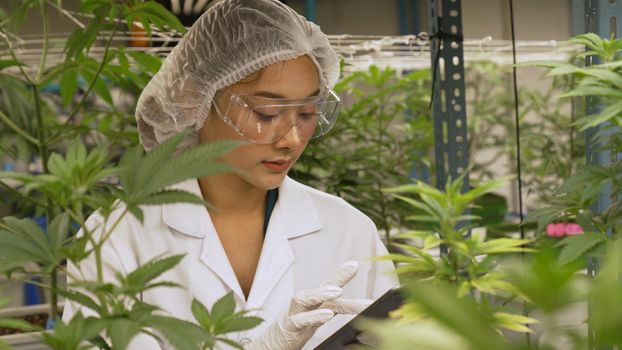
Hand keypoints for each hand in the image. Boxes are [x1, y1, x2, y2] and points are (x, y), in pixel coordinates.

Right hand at [246, 261, 372, 349]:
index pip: (329, 286)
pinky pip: (299, 320)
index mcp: (314, 302)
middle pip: (320, 287)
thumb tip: (365, 308)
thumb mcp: (319, 317)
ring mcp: (295, 314)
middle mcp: (304, 304)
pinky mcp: (289, 328)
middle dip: (337, 277)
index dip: (342, 275)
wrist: (272, 344)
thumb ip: (337, 309)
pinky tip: (327, 315)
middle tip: (353, 268)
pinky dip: (313, 317)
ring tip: (338, 292)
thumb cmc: (297, 328)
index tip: (354, 264)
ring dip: (321, 293)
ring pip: (304, 298)